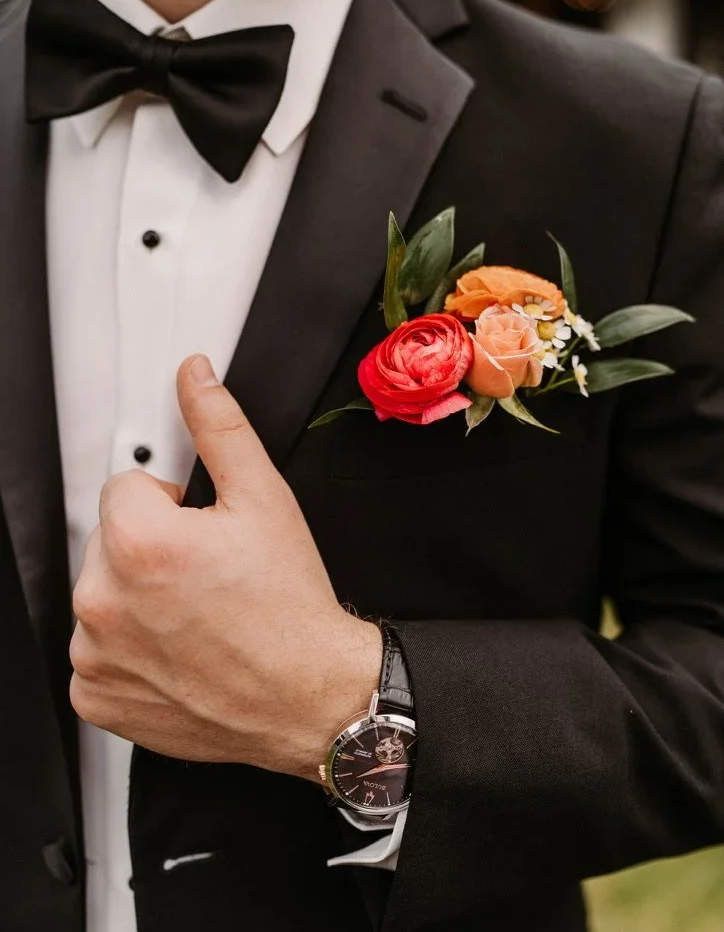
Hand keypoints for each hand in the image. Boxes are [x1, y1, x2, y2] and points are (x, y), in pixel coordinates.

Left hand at [69, 354, 381, 780]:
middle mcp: (103, 601)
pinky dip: (129, 649)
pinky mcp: (97, 697)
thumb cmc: (290, 608)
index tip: (202, 530)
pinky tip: (178, 649)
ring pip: (102, 593)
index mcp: (138, 543)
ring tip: (196, 613)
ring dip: (137, 596)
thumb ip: (219, 427)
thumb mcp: (263, 499)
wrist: (309, 697)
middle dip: (151, 546)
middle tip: (206, 573)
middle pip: (110, 539)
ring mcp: (95, 655)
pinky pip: (97, 653)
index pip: (126, 486)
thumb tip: (195, 378)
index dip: (172, 503)